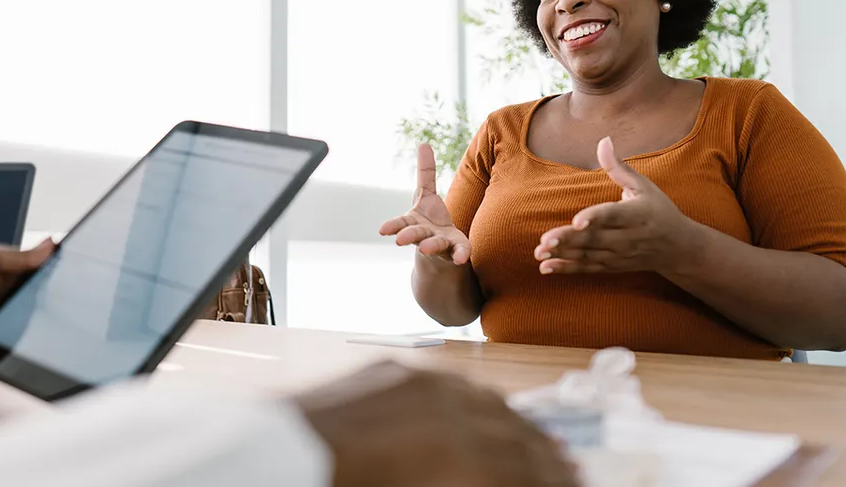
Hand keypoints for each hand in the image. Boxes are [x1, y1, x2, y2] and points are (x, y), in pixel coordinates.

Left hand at [0, 239, 54, 358]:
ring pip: (35, 315)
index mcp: (4, 272)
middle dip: (53, 290)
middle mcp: (7, 295)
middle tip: (66, 288)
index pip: (37, 269)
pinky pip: (22, 338)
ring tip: (57, 308)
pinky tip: (42, 329)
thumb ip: (16, 255)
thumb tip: (50, 245)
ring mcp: (4, 318)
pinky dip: (31, 335)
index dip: (53, 267)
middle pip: (40, 293)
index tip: (71, 265)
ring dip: (43, 312)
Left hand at [295, 361, 579, 486]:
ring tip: (537, 449)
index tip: (575, 486)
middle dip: (548, 460)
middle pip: (519, 438)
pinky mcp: (393, 371)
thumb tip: (509, 477)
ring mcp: (423, 385)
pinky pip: (450, 386)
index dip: (555, 481)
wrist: (270, 460)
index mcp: (465, 461)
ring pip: (489, 404)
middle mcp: (453, 414)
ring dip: (518, 428)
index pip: (529, 472)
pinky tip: (484, 417)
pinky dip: (475, 405)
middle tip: (569, 474)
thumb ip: (478, 484)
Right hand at [379, 144, 470, 264]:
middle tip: (399, 240)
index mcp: (414, 222)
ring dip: (429, 245)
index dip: (393, 226)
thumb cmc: (430, 218)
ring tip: (425, 248)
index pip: (401, 223)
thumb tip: (423, 143)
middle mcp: (424, 235)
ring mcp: (440, 244)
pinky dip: (460, 255)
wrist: (442, 249)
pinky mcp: (456, 250)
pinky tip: (462, 258)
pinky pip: (459, 253)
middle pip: (415, 234)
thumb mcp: (427, 194)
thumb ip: (425, 173)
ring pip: (434, 244)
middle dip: (408, 236)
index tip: (382, 230)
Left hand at [534, 136, 700, 274]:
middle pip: (595, 238)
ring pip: (588, 255)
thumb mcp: (644, 186)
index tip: (576, 221)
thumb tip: (603, 140)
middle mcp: (627, 237)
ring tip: (539, 252)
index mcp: (636, 214)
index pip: (612, 215)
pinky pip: (587, 268)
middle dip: (569, 240)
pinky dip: (566, 269)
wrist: (678, 249)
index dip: (594, 218)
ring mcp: (619, 254)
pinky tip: (546, 268)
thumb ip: (619, 167)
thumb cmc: (659, 210)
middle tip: (545, 239)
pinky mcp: (612, 266)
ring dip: (562, 254)